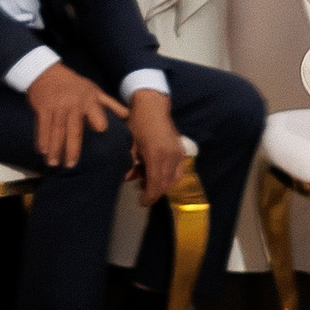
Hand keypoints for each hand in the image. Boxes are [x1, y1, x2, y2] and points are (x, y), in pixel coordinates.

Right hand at [25, 62, 124, 169]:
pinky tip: (42, 151)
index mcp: (89, 100)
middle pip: (73, 129)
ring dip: (55, 148)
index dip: (98, 120)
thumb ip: (111, 104)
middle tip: (71, 165)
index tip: (101, 130)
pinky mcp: (43, 107)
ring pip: (57, 130)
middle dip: (72, 148)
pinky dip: (42, 139)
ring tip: (54, 164)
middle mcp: (73, 104)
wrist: (47, 72)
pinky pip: (43, 126)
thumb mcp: (94, 90)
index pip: (95, 113)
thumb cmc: (75, 85)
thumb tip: (128, 116)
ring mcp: (57, 106)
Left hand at [128, 89, 187, 206]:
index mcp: (155, 155)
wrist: (153, 106)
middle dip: (155, 193)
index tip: (142, 202)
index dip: (149, 196)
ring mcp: (178, 153)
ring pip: (173, 179)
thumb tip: (127, 179)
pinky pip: (178, 171)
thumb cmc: (137, 123)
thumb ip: (130, 164)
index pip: (155, 183)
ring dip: (162, 186)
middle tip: (144, 198)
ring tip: (149, 186)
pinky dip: (170, 178)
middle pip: (165, 184)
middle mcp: (170, 156)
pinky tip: (160, 177)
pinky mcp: (181, 150)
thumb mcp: (129, 144)